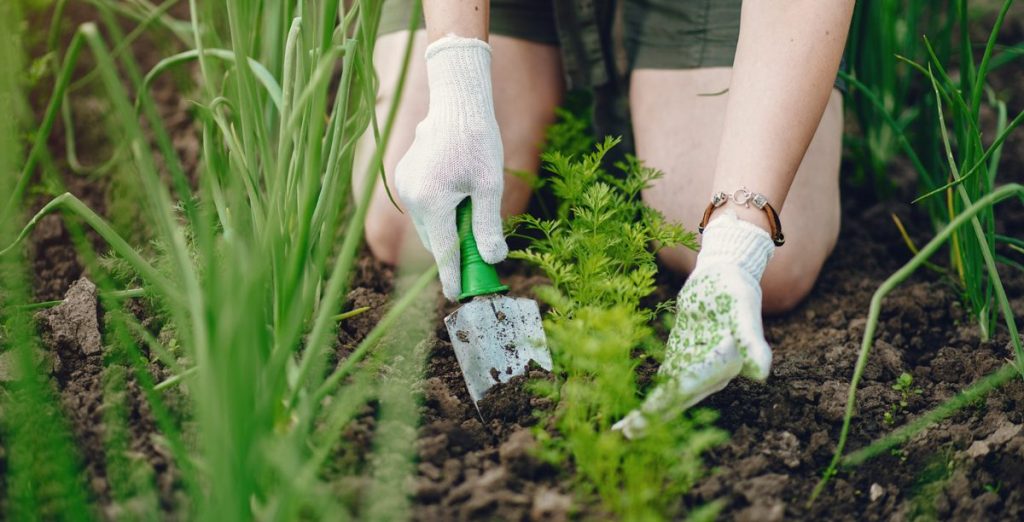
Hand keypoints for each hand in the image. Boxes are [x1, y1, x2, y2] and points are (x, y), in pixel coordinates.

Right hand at [395, 36, 506, 300]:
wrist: (456, 102)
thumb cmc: (478, 141)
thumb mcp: (489, 186)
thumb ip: (488, 226)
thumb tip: (493, 259)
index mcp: (432, 202)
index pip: (443, 252)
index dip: (452, 276)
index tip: (457, 295)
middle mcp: (412, 197)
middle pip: (435, 240)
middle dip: (454, 251)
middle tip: (479, 257)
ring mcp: (404, 186)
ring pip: (428, 224)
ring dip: (447, 229)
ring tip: (471, 213)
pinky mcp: (403, 177)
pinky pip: (422, 206)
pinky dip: (438, 211)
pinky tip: (456, 194)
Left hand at [613, 212, 774, 437]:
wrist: (726, 274)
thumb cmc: (736, 290)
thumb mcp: (743, 310)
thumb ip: (751, 341)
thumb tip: (761, 373)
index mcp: (724, 365)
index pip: (689, 387)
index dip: (666, 403)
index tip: (643, 418)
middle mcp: (711, 373)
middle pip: (677, 398)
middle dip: (652, 417)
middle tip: (624, 436)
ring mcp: (695, 367)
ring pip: (669, 395)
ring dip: (647, 414)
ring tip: (622, 432)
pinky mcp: (683, 357)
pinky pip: (665, 382)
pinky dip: (650, 397)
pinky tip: (631, 412)